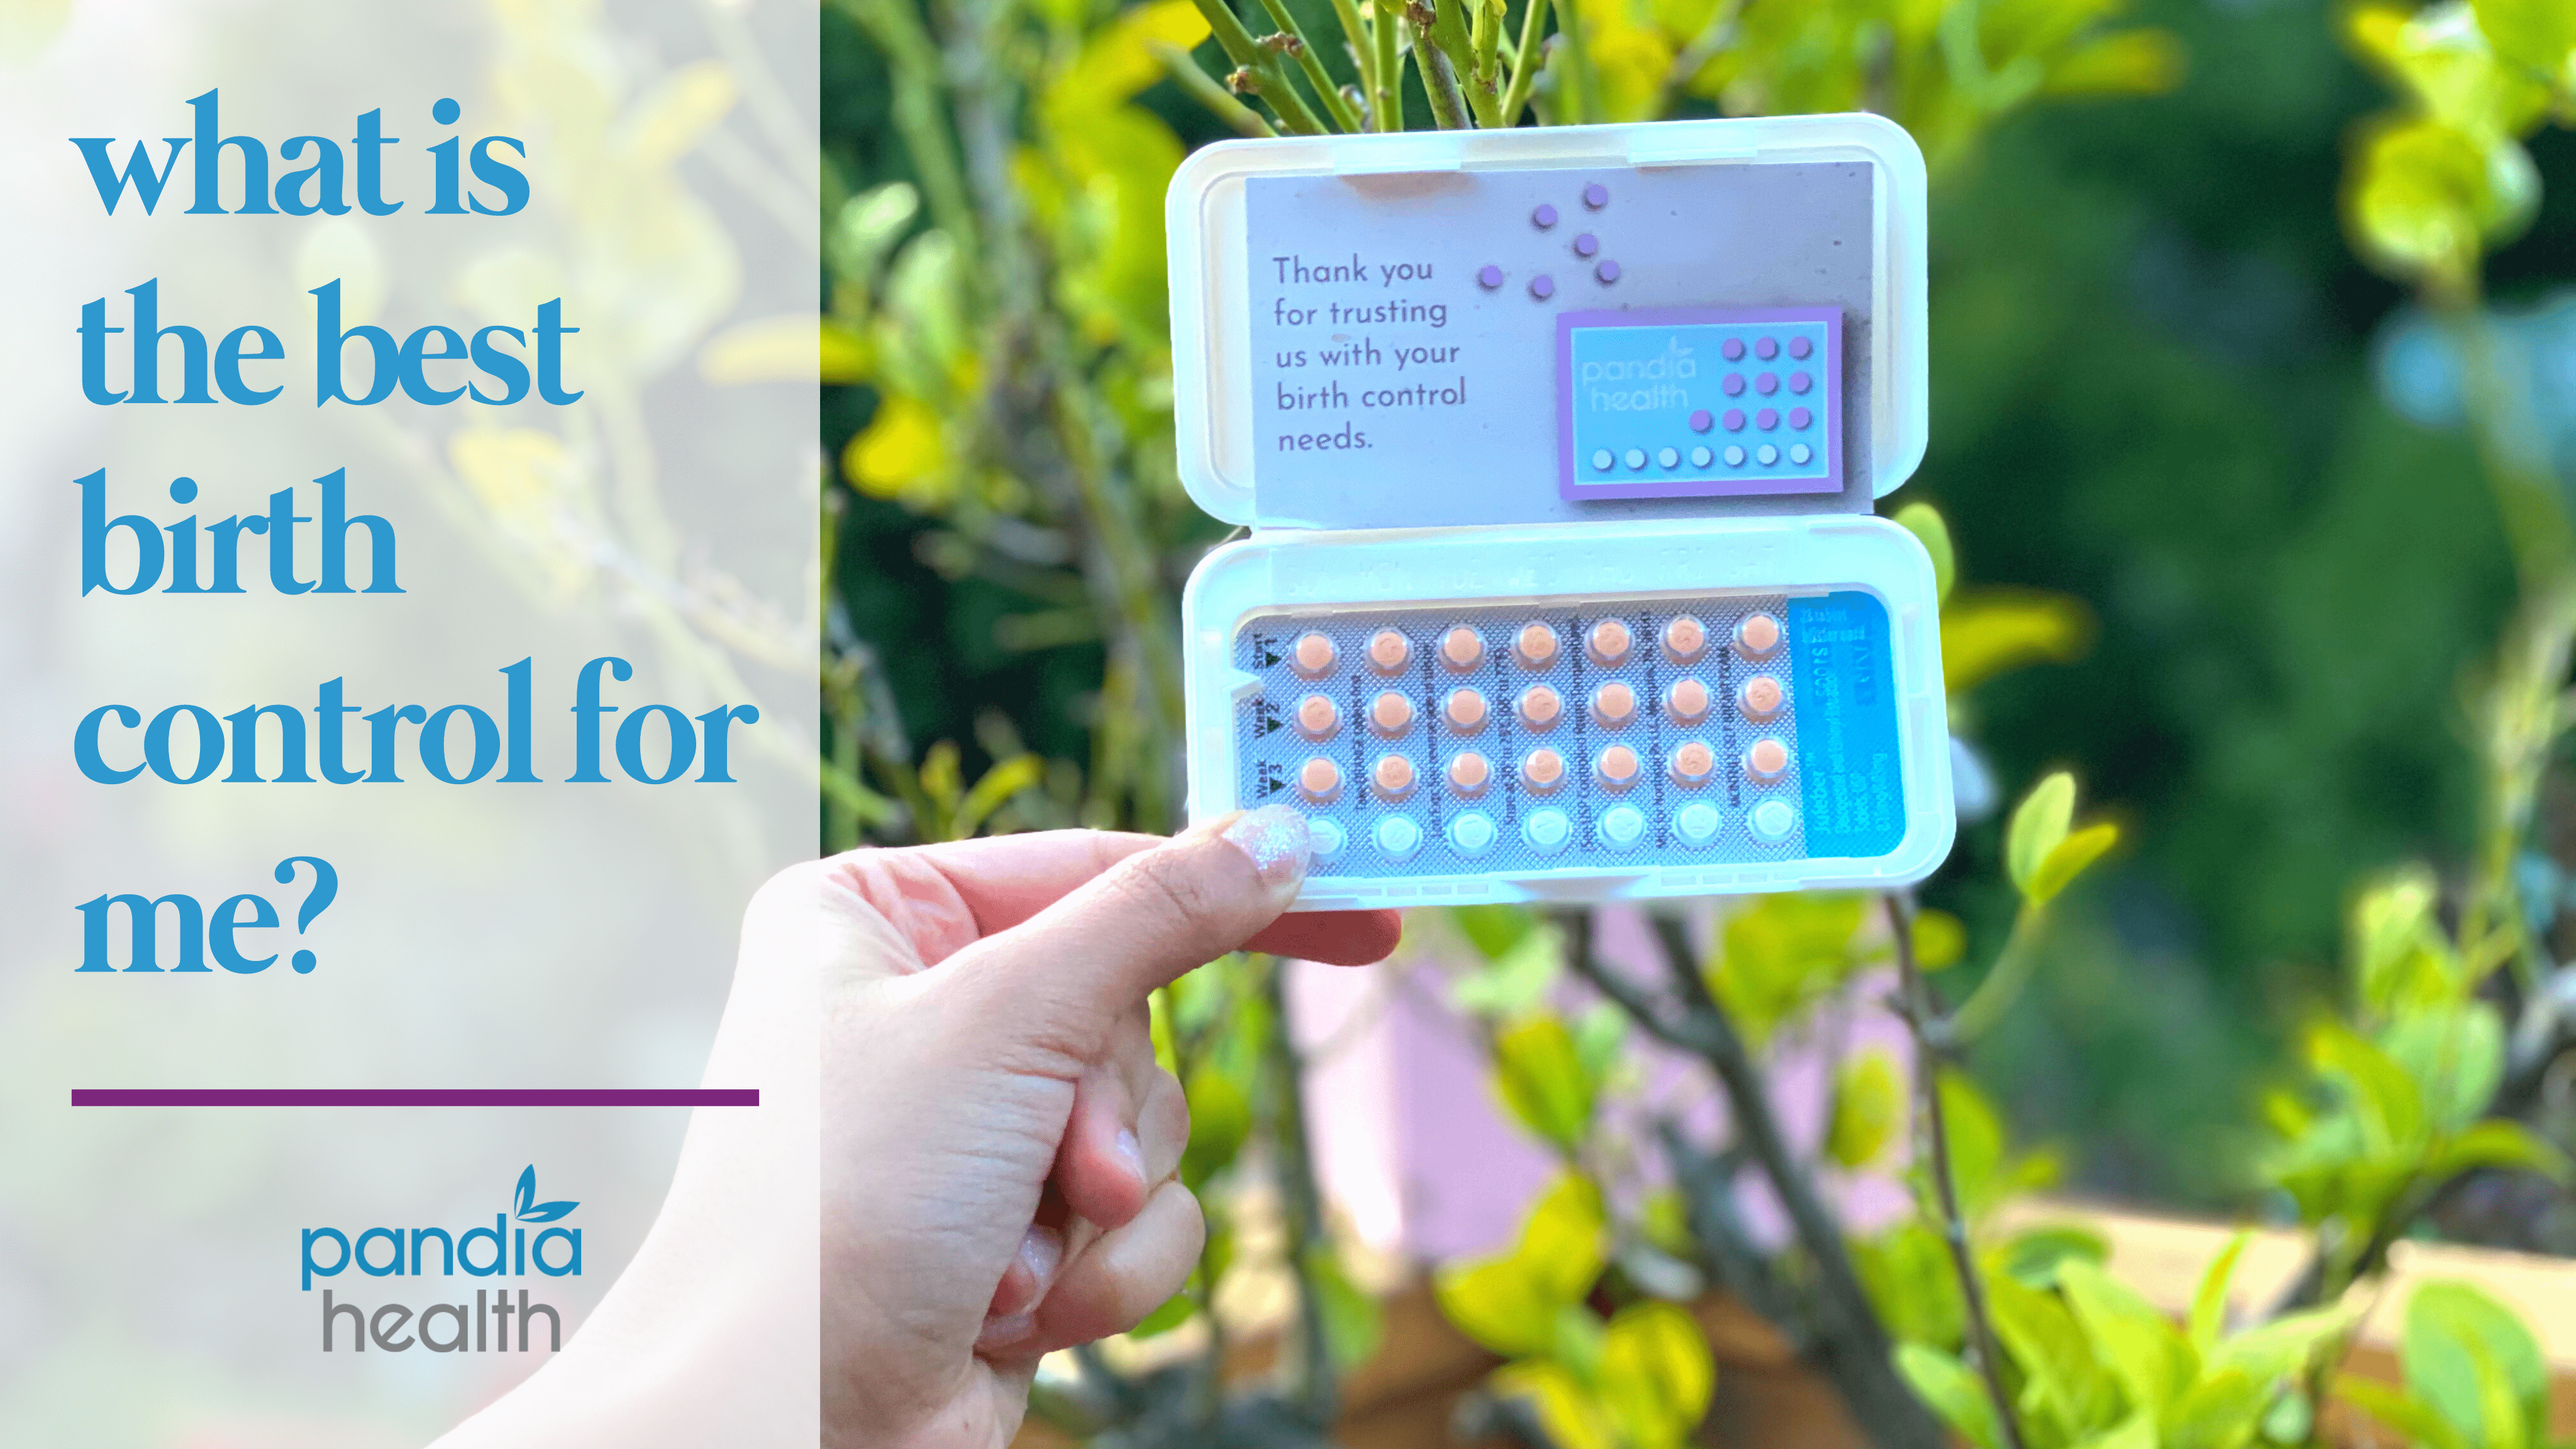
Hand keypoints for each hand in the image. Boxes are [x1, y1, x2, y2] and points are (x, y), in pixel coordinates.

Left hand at [820, 807, 1398, 1448]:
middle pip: (1130, 1011)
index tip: (1362, 916)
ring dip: (1100, 1208)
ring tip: (1006, 1260)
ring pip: (1147, 1126)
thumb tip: (1276, 836)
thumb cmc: (840, 1207)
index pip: (1097, 868)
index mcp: (878, 917)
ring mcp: (966, 1128)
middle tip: (1070, 1169)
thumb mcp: (1005, 1020)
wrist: (781, 1428)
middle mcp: (919, 1010)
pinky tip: (1005, 1312)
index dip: (1234, 894)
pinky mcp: (1008, 1231)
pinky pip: (1134, 1223)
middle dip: (1111, 1114)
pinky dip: (1093, 1275)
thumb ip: (1153, 917)